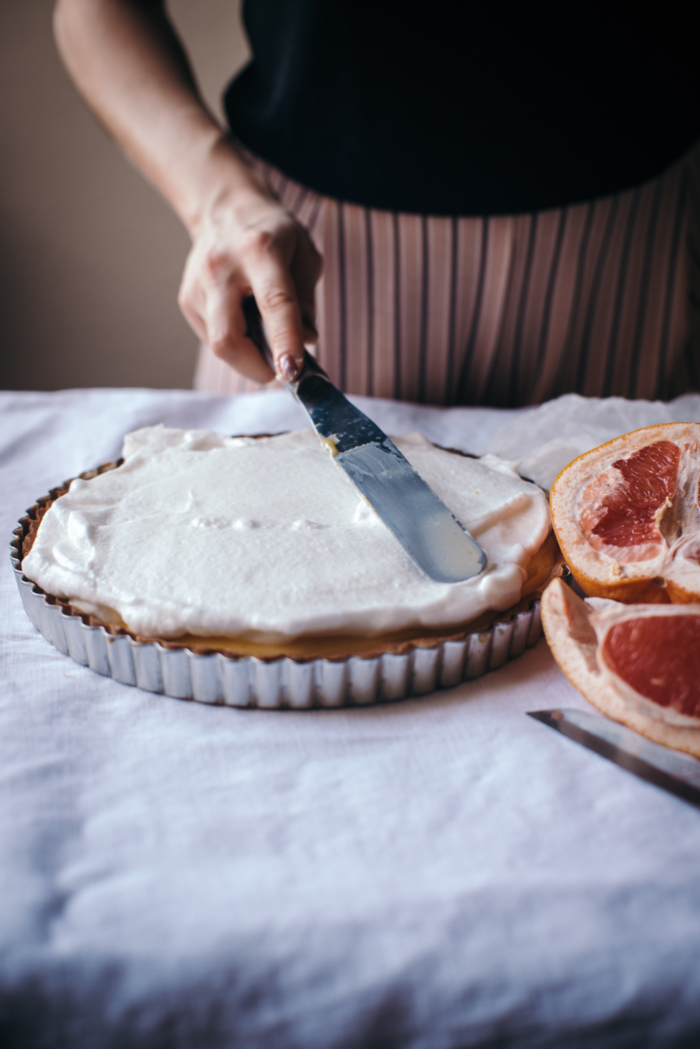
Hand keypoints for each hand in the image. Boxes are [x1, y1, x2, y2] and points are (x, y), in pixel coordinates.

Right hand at [178, 188, 322, 383]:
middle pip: (229, 339)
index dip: (284, 342)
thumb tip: (305, 343)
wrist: (226, 208)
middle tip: (281, 371)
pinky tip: (246, 323)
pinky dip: (236, 344)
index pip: (273, 304)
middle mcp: (221, 267)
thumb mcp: (305, 257)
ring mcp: (198, 285)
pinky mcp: (187, 299)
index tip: (293, 372)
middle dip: (256, 368)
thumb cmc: (274, 234)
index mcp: (259, 250)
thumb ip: (307, 303)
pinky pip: (212, 338)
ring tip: (266, 343)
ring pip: (218, 345)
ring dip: (247, 358)